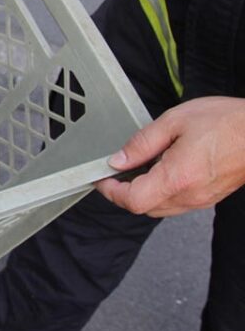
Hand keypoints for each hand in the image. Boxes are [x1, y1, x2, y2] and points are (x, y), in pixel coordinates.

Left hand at [96, 97, 244, 216]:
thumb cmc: (228, 123)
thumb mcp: (175, 121)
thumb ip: (142, 143)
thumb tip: (119, 159)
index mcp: (176, 178)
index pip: (132, 201)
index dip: (111, 192)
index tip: (102, 178)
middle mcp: (189, 195)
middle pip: (144, 208)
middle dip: (124, 192)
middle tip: (116, 171)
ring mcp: (202, 199)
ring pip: (161, 207)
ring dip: (144, 193)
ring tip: (139, 167)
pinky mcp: (211, 196)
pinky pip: (178, 202)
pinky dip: (162, 191)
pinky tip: (163, 170)